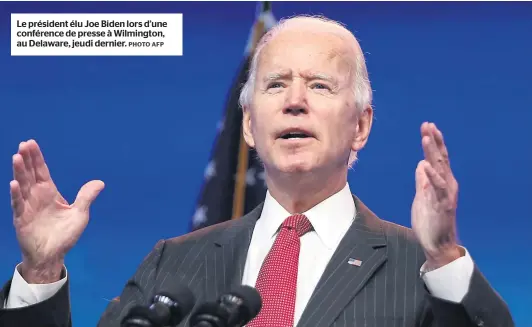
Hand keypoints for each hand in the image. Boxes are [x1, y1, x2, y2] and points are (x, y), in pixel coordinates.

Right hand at [10, 140, 103, 282]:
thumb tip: (100, 183)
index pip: (42, 171)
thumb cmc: (64, 235)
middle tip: (23, 144)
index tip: (30, 143)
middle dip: (26, 159)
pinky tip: (14, 183)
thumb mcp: (79, 214)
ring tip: (16, 157)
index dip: (36, 158)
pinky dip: (16, 194)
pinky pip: (18, 204)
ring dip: (19, 172)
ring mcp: (28, 207)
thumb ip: (86, 197)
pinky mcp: (22, 219)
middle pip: (30, 174)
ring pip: (22, 186)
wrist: (53, 255)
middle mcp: (37, 196)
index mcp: (50, 193)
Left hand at [411, 123, 460, 268]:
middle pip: (440, 158)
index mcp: (441, 181)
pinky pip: (437, 187)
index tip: (427, 126)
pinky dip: (431, 175)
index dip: (432, 141)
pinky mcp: (442, 205)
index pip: (437, 157)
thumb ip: (422, 180)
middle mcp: (447, 184)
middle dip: (433, 141)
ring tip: (426, 138)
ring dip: (433, 152)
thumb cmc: (430, 220)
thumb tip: (421, 164)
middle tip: (427, 125)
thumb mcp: (422, 196)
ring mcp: (445, 194)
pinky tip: (425, 164)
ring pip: (440, 169)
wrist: (437, 244)